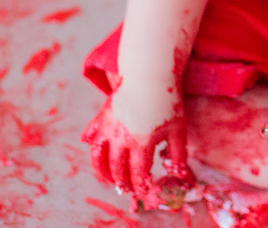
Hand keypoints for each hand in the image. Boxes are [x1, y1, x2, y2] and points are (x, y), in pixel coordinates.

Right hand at [81, 82, 191, 208]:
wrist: (151, 74)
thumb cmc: (168, 101)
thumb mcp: (178, 129)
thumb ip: (178, 154)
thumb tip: (178, 175)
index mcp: (142, 142)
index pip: (137, 173)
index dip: (139, 186)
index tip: (142, 192)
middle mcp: (121, 138)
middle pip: (116, 168)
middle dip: (120, 182)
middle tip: (124, 189)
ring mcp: (109, 127)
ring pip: (97, 156)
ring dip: (100, 170)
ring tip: (106, 178)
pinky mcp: (103, 116)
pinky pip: (91, 133)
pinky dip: (89, 142)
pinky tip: (91, 148)